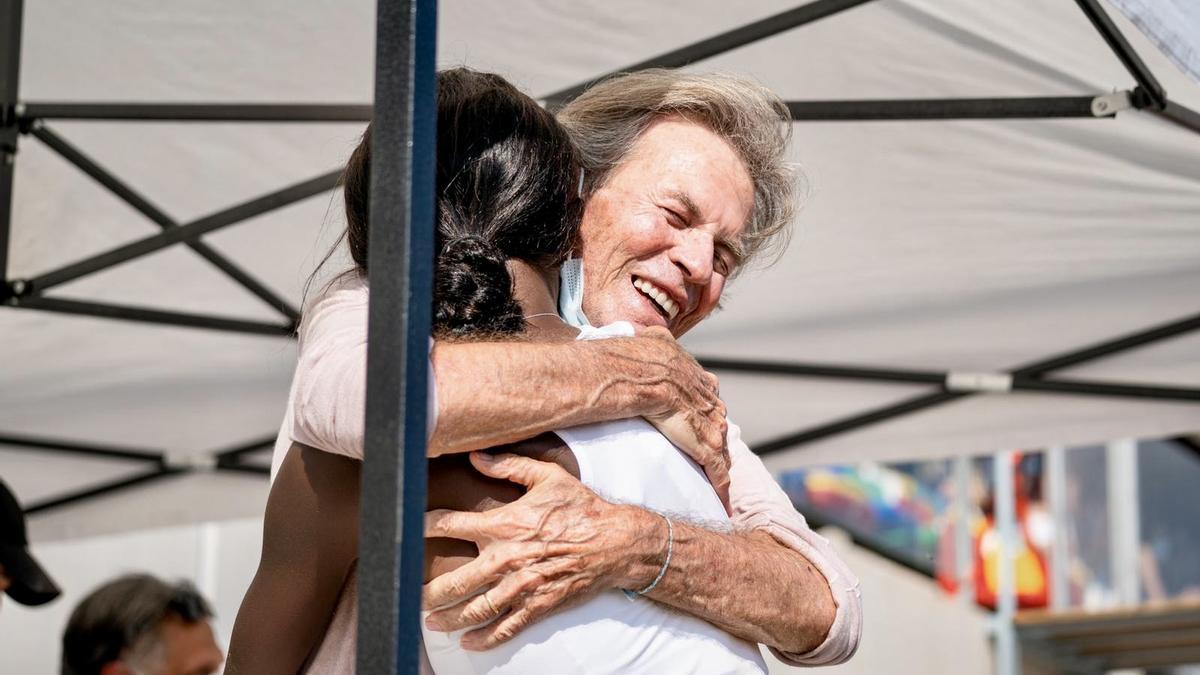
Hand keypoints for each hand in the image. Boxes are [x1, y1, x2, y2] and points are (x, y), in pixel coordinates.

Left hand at [423, 452, 657, 649]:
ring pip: (475, 609)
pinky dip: (484, 639)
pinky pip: (505, 628)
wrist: (616, 542)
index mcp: (505, 524)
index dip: (424, 526)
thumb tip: (477, 455)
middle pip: (455, 580)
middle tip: (410, 593)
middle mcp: (508, 558)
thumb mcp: (548, 476)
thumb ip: (509, 465)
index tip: (407, 530)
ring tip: (431, 622)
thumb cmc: (582, 508)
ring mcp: (522, 586)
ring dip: (449, 618)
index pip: (452, 525)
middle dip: (429, 590)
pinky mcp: (538, 606)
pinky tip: (468, 642)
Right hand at [635, 327, 730, 509]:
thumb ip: (655, 341)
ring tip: (719, 482)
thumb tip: (647, 333)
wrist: (639, 374)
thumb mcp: (652, 341)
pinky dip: (720, 486)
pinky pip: (717, 470)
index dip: (705, 409)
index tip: (702, 418)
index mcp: (697, 376)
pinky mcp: (705, 445)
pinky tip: (721, 499)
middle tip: (712, 454)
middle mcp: (709, 399)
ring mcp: (710, 423)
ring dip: (720, 465)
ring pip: (721, 448)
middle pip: (718, 423)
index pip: (708, 396)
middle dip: (716, 438)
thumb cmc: (638, 357)